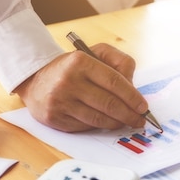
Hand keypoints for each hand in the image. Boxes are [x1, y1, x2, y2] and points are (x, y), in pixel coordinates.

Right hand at [14, 43, 147, 131]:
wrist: (36, 79)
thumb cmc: (74, 67)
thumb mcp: (96, 53)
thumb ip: (120, 63)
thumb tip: (134, 88)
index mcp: (80, 61)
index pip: (114, 81)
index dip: (132, 96)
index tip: (143, 107)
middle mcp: (67, 81)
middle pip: (108, 103)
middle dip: (129, 114)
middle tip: (140, 120)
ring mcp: (59, 100)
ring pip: (98, 118)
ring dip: (117, 123)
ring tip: (126, 122)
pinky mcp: (53, 117)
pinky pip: (85, 126)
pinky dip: (99, 126)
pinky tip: (106, 122)